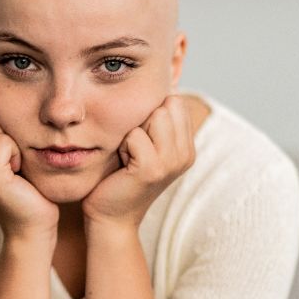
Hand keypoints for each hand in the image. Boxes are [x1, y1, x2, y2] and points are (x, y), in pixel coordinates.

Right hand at [0, 94, 58, 239]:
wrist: (33, 223)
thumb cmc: (25, 186)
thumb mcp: (4, 152)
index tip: (7, 153)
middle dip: (5, 131)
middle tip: (13, 161)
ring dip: (13, 142)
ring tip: (15, 166)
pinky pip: (4, 141)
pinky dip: (18, 152)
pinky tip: (19, 172)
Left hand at [82, 95, 195, 228]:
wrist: (110, 217)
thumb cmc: (119, 177)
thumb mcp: (144, 144)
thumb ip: (155, 119)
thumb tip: (158, 82)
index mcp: (187, 147)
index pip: (175, 100)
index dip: (151, 111)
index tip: (140, 140)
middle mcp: (186, 154)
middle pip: (166, 104)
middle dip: (142, 120)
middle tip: (132, 149)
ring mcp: (172, 162)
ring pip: (153, 115)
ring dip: (132, 131)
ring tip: (128, 155)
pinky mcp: (153, 169)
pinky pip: (134, 135)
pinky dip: (122, 145)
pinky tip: (122, 164)